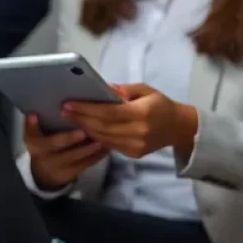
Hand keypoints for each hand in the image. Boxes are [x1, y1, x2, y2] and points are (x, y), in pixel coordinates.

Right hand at [23, 114, 106, 189]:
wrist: (43, 173)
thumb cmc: (43, 144)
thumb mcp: (35, 135)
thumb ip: (37, 122)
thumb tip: (45, 105)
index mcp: (33, 141)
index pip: (29, 132)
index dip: (31, 124)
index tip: (33, 114)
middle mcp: (42, 154)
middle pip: (54, 145)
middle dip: (69, 138)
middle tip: (83, 130)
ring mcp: (56, 166)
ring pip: (74, 156)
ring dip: (89, 147)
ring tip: (101, 138)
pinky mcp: (70, 174)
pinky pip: (85, 164)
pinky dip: (97, 156)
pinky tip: (106, 147)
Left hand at [63, 84, 198, 160]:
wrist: (178, 127)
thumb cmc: (159, 104)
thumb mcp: (144, 90)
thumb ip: (123, 90)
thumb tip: (103, 89)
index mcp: (141, 114)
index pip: (108, 113)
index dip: (86, 109)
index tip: (68, 104)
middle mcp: (138, 132)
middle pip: (102, 127)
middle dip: (80, 118)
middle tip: (63, 110)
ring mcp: (135, 146)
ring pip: (103, 138)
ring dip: (84, 128)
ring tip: (70, 118)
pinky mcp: (133, 154)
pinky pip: (109, 145)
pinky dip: (94, 136)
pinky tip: (84, 128)